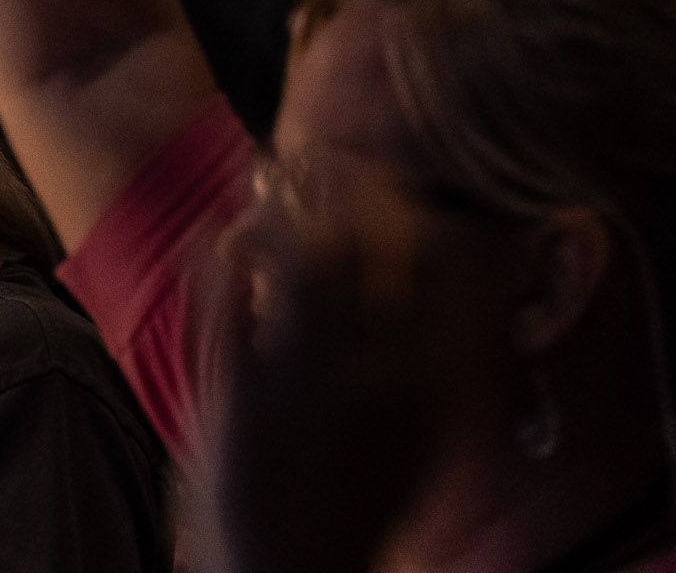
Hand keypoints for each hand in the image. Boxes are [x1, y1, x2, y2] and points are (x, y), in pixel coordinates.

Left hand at [206, 190, 438, 572]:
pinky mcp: (238, 398)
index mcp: (435, 389)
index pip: (444, 266)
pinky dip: (220, 255)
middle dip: (346, 193)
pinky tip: (219, 236)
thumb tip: (456, 279)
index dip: (414, 209)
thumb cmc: (358, 507)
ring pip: (296, 262)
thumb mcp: (425, 443)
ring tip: (271, 192)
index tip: (393, 183)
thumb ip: (441, 365)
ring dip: (280, 214)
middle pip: (366, 247)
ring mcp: (304, 386)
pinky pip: (224, 300)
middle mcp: (376, 379)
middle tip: (327, 168)